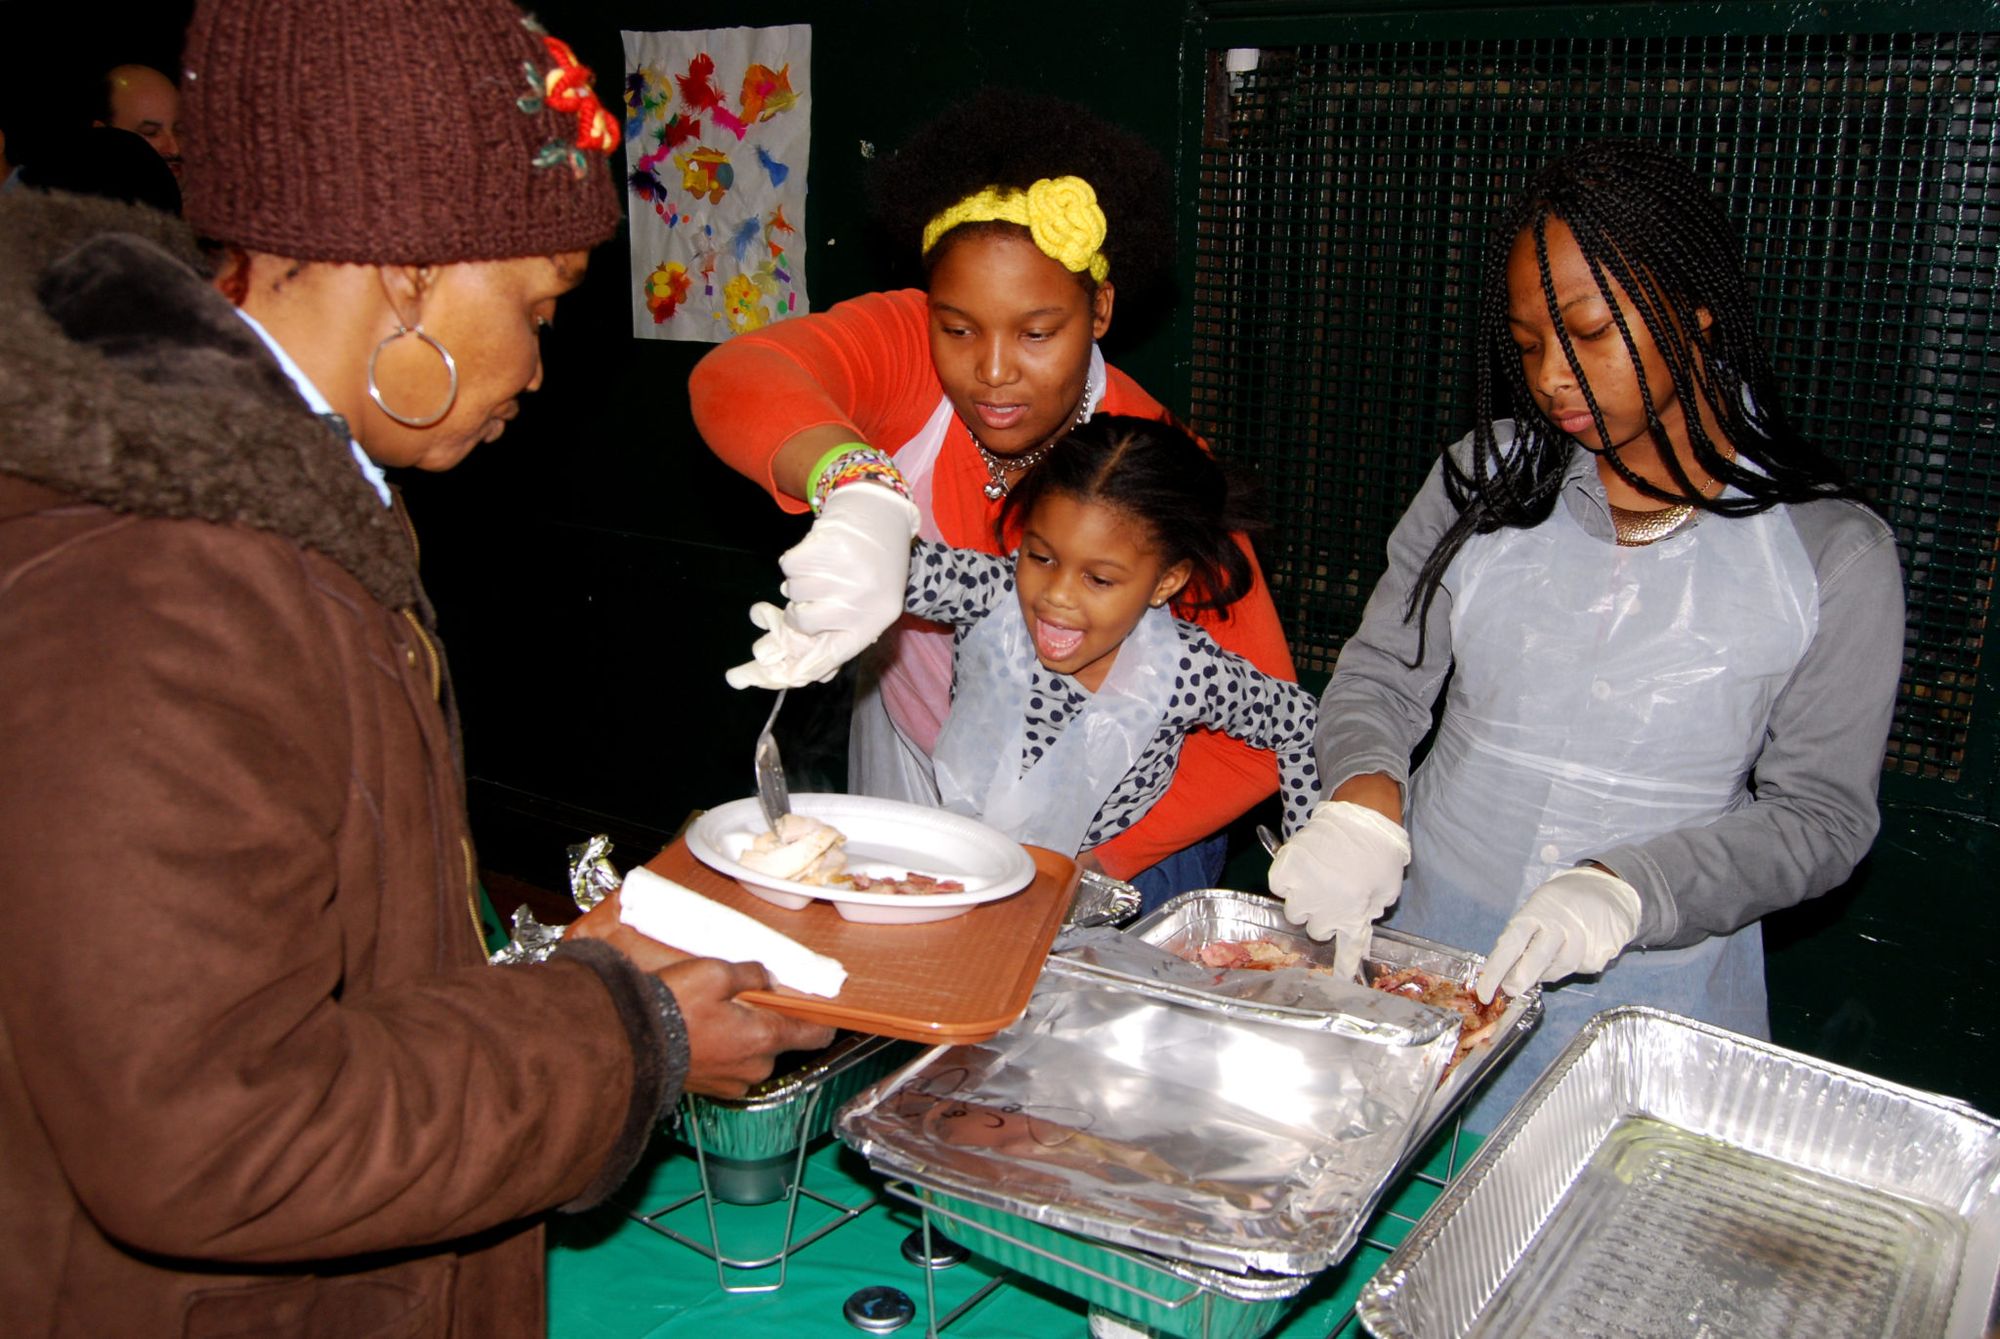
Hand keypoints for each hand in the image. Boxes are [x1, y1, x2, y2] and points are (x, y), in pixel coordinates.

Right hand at [565, 894, 835, 1096]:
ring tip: (712, 1014)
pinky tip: (701, 1033)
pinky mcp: (711, 1091)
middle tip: (740, 998)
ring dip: (742, 1036)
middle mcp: (756, 1067)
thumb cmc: (673, 1009)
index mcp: (765, 1038)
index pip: (815, 1035)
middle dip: (766, 1020)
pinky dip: (723, 1050)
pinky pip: (730, 1066)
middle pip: (778, 1041)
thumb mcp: (715, 973)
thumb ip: (751, 974)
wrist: (630, 1045)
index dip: (823, 1020)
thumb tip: (767, 978)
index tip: (826, 1009)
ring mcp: (733, 1084)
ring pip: (753, 1054)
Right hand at [724, 482, 917, 687]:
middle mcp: (862, 599)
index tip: (784, 670)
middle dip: (799, 609)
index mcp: (875, 619)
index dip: (806, 663)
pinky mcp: (828, 546)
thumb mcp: (870, 602)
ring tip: (823, 567)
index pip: (834, 653)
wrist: (882, 512)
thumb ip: (843, 632)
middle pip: (803, 623)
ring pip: (793, 591)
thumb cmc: (874, 564)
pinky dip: (794, 560)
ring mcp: (845, 573)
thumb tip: (811, 672)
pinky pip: (789, 566)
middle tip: (812, 594)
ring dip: (799, 580)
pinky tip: (816, 552)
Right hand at [1268, 800, 1410, 978]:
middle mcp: (1324, 907)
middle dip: (1323, 915)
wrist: (1362, 814)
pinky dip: (1287, 880)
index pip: (1346, 950)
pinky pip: (1279, 886)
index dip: (1342, 967)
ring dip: (1304, 899)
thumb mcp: (1386, 890)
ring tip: (1317, 878)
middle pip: (1315, 928)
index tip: (1340, 980)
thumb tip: (1360, 924)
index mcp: (1352, 914)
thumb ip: (1371, 912)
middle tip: (1333, 894)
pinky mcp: (1285, 868)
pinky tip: (1301, 868)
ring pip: (1295, 910)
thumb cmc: (1381, 852)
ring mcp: (1301, 888)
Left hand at [1475, 866, 1641, 1003]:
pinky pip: (1584, 967)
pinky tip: (1577, 951)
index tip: (1483, 993)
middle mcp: (1559, 924)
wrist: (1608, 887)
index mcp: (1535, 912)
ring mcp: (1584, 937)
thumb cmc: (1561, 903)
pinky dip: (1575, 965)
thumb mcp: (1536, 911)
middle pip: (1538, 957)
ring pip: (1561, 968)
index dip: (1495, 970)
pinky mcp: (1604, 950)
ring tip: (1548, 962)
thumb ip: (1521, 942)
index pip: (1510, 944)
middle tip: (1511, 990)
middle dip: (1522, 978)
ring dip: (1549, 972)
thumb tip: (1503, 978)